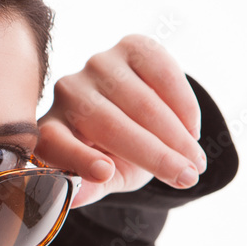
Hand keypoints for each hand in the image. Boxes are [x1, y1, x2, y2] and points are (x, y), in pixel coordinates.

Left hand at [35, 35, 206, 207]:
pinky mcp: (130, 46)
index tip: (104, 173)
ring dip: (175, 133)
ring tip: (195, 161)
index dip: (78, 157)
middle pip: (108, 123)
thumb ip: (91, 187)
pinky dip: (182, 103)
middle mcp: (67, 93)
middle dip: (154, 153)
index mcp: (51, 130)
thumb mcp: (106, 178)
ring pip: (139, 101)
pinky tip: (192, 129)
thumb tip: (75, 198)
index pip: (55, 142)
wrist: (140, 117)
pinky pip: (162, 72)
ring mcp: (97, 66)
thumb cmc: (116, 154)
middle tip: (186, 177)